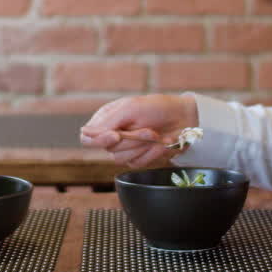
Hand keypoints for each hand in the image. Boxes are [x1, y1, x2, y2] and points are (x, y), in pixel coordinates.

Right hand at [79, 94, 197, 168]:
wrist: (185, 119)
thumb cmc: (158, 107)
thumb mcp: (131, 108)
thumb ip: (108, 121)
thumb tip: (86, 133)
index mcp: (106, 119)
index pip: (87, 137)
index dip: (98, 140)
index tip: (116, 135)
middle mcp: (113, 135)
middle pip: (108, 149)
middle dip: (131, 140)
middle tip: (149, 129)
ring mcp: (126, 148)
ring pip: (121, 159)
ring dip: (143, 147)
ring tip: (157, 135)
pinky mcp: (139, 158)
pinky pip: (137, 164)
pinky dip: (152, 153)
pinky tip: (161, 143)